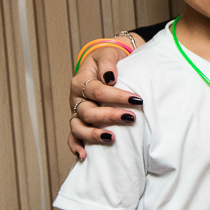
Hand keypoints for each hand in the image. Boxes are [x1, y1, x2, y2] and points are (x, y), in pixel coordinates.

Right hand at [68, 37, 139, 159]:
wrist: (106, 64)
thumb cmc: (109, 59)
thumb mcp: (108, 54)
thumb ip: (108, 63)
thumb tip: (109, 77)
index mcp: (81, 81)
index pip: (97, 91)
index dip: (116, 96)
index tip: (136, 99)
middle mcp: (76, 98)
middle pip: (88, 111)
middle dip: (109, 116)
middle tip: (130, 118)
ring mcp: (76, 111)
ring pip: (78, 127)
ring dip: (93, 135)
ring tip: (111, 138)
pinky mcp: (79, 121)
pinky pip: (73, 136)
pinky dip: (76, 146)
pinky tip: (84, 156)